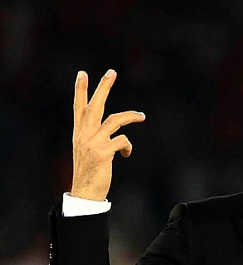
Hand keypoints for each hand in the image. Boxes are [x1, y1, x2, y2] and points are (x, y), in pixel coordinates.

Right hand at [70, 70, 145, 200]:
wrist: (85, 192)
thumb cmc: (90, 172)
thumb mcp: (88, 151)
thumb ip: (96, 137)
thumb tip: (117, 133)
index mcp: (79, 133)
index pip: (79, 107)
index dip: (80, 90)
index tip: (82, 73)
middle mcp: (84, 135)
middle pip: (95, 105)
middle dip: (104, 87)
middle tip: (112, 72)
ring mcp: (93, 143)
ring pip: (115, 120)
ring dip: (131, 116)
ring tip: (141, 116)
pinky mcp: (103, 152)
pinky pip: (123, 141)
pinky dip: (127, 146)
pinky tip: (126, 153)